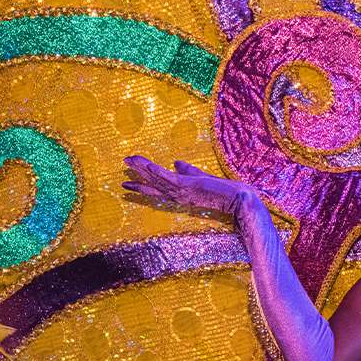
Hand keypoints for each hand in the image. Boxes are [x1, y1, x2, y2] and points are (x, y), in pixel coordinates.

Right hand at [122, 155, 253, 214]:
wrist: (238, 199)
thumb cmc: (222, 190)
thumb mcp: (201, 177)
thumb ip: (187, 170)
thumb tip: (176, 162)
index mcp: (179, 193)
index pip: (156, 189)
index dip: (141, 185)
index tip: (126, 182)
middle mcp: (177, 195)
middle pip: (152, 183)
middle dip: (137, 175)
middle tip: (123, 166)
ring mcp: (182, 191)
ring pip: (157, 178)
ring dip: (143, 168)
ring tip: (129, 160)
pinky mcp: (188, 186)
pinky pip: (169, 178)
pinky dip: (157, 171)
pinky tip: (148, 164)